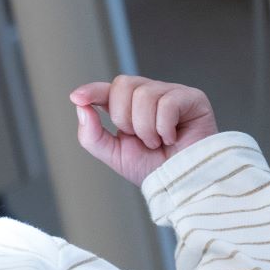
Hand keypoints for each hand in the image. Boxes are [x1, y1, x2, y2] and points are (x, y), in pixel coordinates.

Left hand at [70, 75, 217, 186]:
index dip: (92, 90)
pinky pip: (168, 103)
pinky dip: (165, 127)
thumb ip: (92, 134)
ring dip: (146, 128)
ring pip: (144, 94)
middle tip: (141, 139)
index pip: (108, 89)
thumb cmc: (154, 169)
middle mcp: (150, 95)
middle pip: (123, 85)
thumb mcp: (114, 155)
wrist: (182, 185)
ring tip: (158, 142)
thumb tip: (81, 107)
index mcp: (130, 106)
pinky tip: (173, 138)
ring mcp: (172, 94)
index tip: (76, 97)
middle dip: (125, 118)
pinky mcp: (193, 99)